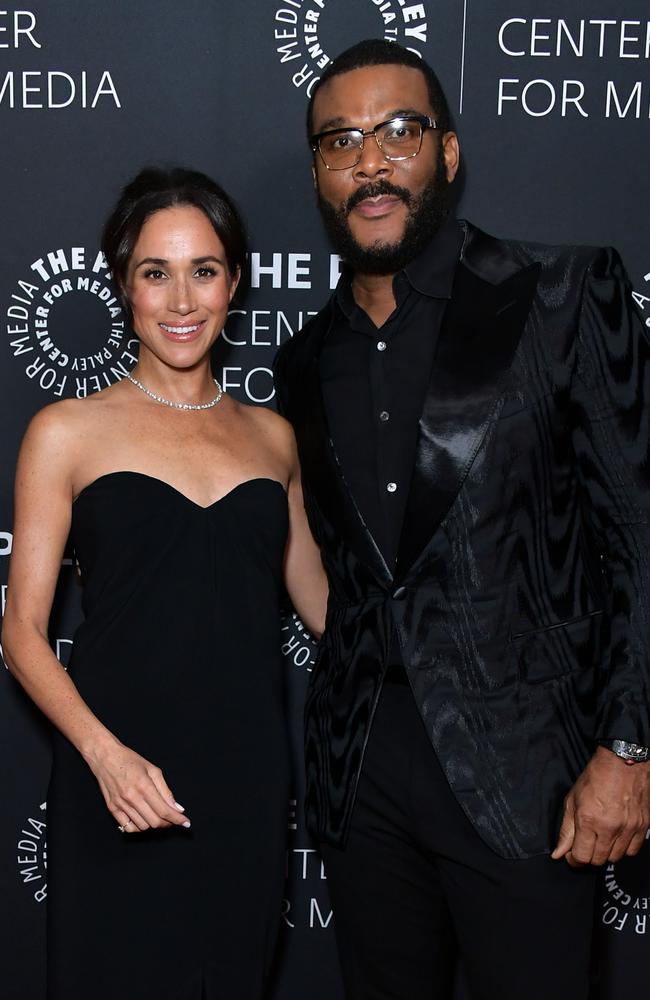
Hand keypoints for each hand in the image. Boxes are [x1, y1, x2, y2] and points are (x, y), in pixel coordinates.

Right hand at [86, 740, 189, 833]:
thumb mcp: (153, 770)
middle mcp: (132, 798)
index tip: (186, 823)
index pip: (164, 810)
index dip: (177, 819)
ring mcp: (120, 805)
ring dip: (154, 824)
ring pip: (143, 826)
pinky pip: (128, 828)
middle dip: (168, 823)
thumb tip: (177, 807)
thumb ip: (165, 791)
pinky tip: (143, 819)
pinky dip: (139, 828)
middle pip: (155, 822)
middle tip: (172, 818)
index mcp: (144, 786)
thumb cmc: (130, 760)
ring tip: (157, 815)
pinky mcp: (112, 809)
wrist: (105, 757)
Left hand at [552, 747, 649, 865]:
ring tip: (600, 838)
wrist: (623, 763)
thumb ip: (566, 830)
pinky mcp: (643, 827)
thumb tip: (558, 853)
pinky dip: (623, 848)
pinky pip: (632, 851)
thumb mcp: (572, 800)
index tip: (571, 854)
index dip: (573, 859)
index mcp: (588, 820)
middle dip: (588, 856)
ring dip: (605, 852)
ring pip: (615, 858)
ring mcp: (629, 829)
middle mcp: (610, 828)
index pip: (581, 857)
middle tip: (585, 844)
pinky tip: (616, 837)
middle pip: (598, 860)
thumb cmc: (595, 778)